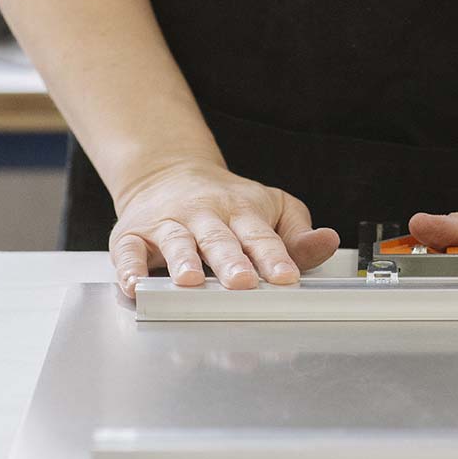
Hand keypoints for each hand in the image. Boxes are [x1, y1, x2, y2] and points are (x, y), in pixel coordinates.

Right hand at [109, 158, 339, 296]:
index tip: (286, 278)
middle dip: (231, 262)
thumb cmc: (229, 201)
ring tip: (189, 281)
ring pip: (176, 242)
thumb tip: (328, 241)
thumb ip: (298, 233)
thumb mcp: (272, 207)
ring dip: (182, 261)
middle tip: (243, 283)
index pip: (262, 236)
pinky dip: (128, 268)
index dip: (275, 257)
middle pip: (219, 240)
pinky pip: (128, 251)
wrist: (168, 173)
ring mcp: (168, 224)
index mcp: (243, 211)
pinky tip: (134, 285)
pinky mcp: (133, 235)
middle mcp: (205, 216)